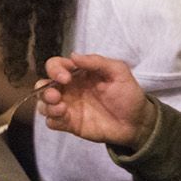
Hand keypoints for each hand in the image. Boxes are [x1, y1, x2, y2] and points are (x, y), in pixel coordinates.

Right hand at [38, 54, 155, 148]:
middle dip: (44, 88)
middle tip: (56, 95)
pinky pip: (51, 122)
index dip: (55, 69)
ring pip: (43, 104)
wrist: (137, 122)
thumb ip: (97, 62)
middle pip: (43, 85)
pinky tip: (64, 117)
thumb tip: (73, 55)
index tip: (66, 77)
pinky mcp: (70, 124)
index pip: (56, 66)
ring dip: (46, 105)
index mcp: (78, 74)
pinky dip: (52, 119)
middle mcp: (69, 89)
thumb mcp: (118, 72)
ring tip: (61, 108)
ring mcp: (68, 107)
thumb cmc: (129, 95)